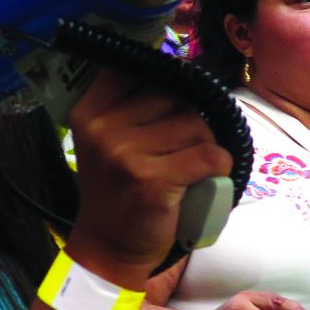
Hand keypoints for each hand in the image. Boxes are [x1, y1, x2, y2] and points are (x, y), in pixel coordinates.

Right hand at [68, 72, 232, 283]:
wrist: (109, 247)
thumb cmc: (119, 189)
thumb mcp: (109, 139)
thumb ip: (133, 103)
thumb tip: (179, 61)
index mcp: (92, 110)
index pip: (141, 70)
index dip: (168, 79)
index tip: (172, 103)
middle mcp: (104, 127)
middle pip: (177, 97)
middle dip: (190, 121)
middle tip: (179, 150)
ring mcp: (126, 154)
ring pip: (196, 125)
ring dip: (205, 146)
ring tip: (188, 168)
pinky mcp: (153, 181)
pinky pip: (208, 156)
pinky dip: (218, 166)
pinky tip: (206, 179)